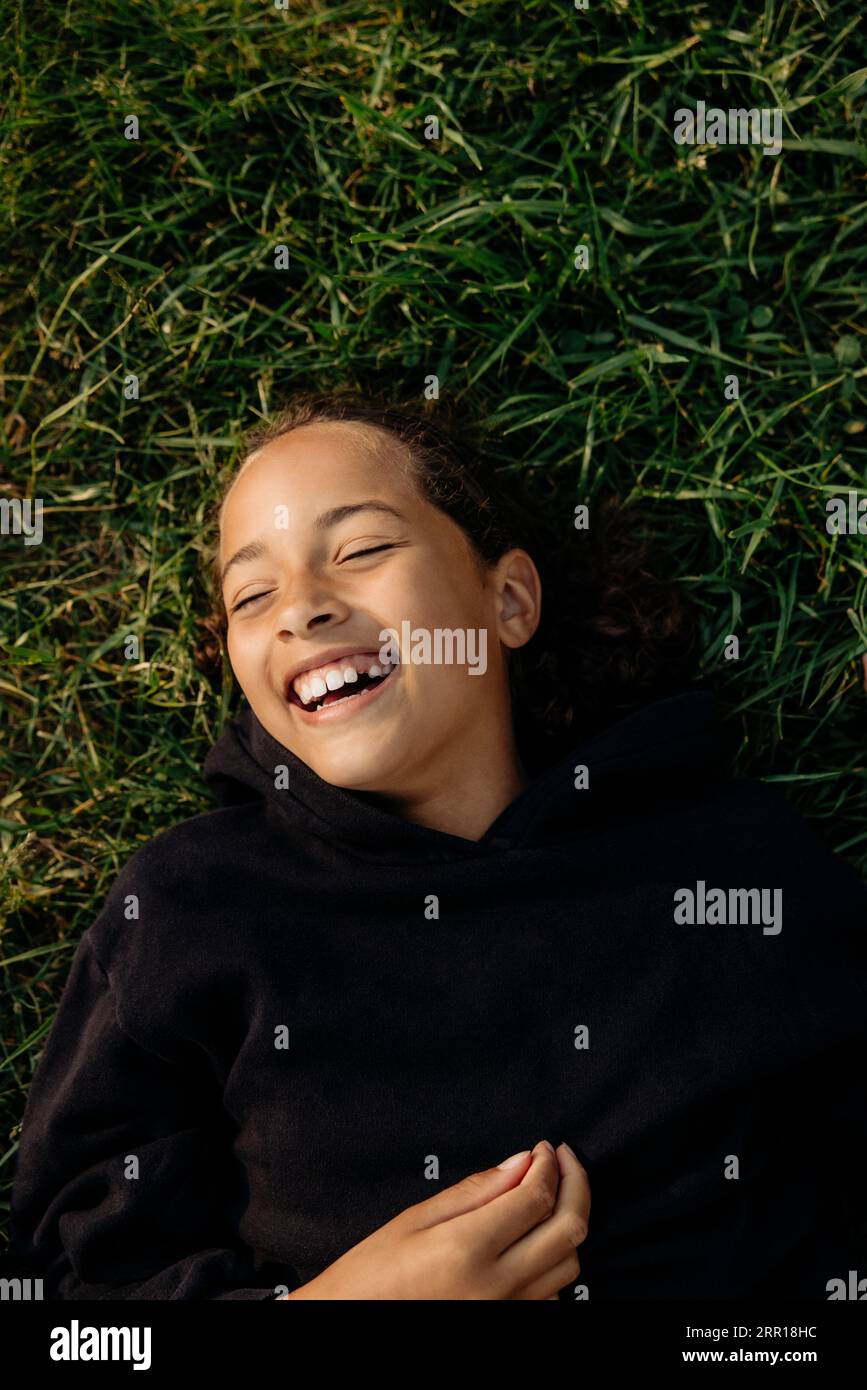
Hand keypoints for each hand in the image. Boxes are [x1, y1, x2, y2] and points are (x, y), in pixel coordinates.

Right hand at [280, 1139, 589, 1299]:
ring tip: (551, 1195)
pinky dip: (553, 1263)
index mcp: (467, 1249)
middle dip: (576, 1185)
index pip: (536, 1198)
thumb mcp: (414, 1219)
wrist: (351, 1321)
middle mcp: (496, 1286)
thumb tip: (519, 1163)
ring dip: (568, 1223)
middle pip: (568, 1230)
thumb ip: (475, 1191)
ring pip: (568, 1265)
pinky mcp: (508, 1326)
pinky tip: (534, 1241)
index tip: (544, 1149)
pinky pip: (552, 1296)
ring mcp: (507, 1311)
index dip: (548, 1166)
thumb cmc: (372, 1275)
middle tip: (564, 1161)